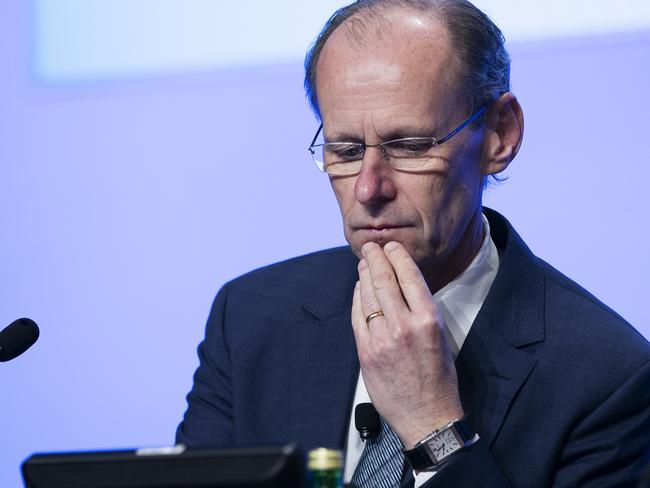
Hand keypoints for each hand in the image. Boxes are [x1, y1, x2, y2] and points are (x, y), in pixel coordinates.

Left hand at [351, 240, 463, 448]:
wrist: (427, 416)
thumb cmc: (439, 378)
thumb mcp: (440, 337)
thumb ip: (421, 311)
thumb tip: (402, 285)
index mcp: (429, 320)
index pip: (410, 277)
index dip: (397, 256)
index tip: (391, 246)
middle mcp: (404, 326)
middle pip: (384, 281)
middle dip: (375, 259)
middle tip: (370, 247)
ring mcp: (382, 339)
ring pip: (368, 296)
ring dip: (364, 276)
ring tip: (363, 263)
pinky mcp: (366, 352)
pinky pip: (358, 317)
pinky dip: (357, 299)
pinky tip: (360, 289)